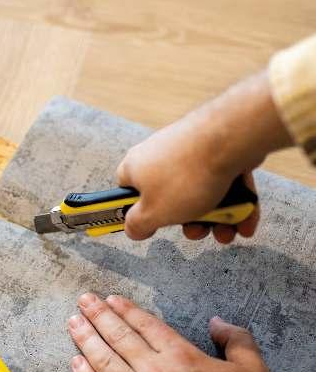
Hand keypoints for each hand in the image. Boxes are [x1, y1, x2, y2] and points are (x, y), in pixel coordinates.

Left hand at [68, 293, 281, 371]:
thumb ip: (237, 341)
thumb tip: (218, 323)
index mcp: (182, 357)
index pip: (146, 325)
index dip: (126, 310)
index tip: (110, 300)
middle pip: (119, 338)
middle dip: (98, 316)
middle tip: (83, 301)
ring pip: (103, 363)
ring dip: (86, 340)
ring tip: (73, 324)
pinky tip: (76, 365)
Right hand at [118, 71, 291, 243]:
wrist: (231, 139)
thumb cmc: (185, 177)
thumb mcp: (153, 213)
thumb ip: (137, 225)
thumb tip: (131, 229)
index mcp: (136, 168)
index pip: (126, 191)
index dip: (137, 211)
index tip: (152, 226)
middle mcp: (160, 155)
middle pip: (171, 197)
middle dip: (189, 223)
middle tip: (200, 232)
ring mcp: (191, 150)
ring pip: (201, 192)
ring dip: (215, 218)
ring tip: (228, 231)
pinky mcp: (218, 148)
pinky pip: (224, 181)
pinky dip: (234, 202)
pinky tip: (245, 220)